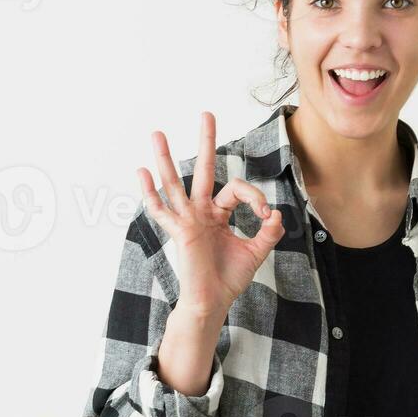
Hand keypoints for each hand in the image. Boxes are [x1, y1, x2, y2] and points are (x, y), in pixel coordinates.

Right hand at [138, 111, 285, 319]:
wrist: (213, 302)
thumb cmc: (229, 279)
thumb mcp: (256, 252)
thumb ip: (268, 232)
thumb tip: (276, 213)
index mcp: (218, 214)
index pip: (237, 189)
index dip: (254, 197)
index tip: (265, 215)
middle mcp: (200, 212)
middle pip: (202, 170)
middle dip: (206, 142)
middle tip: (207, 114)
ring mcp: (187, 220)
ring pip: (175, 183)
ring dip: (166, 158)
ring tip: (158, 133)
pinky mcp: (178, 232)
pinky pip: (160, 209)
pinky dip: (149, 192)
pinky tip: (141, 172)